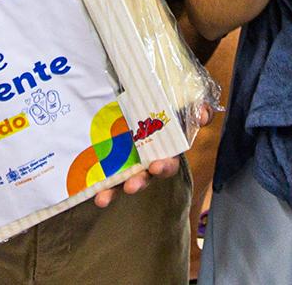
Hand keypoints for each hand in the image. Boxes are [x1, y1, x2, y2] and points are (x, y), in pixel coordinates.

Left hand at [92, 103, 212, 207]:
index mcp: (163, 151)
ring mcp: (124, 161)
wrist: (133, 93)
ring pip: (120, 180)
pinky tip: (88, 190)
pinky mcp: (106, 158)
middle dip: (138, 182)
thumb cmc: (161, 104)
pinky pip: (100, 173)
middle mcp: (144, 160)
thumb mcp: (177, 105)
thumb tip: (204, 114)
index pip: (168, 163)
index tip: (155, 166)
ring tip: (103, 198)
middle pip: (143, 177)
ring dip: (113, 192)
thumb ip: (193, 109)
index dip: (163, 167)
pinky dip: (95, 183)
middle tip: (131, 186)